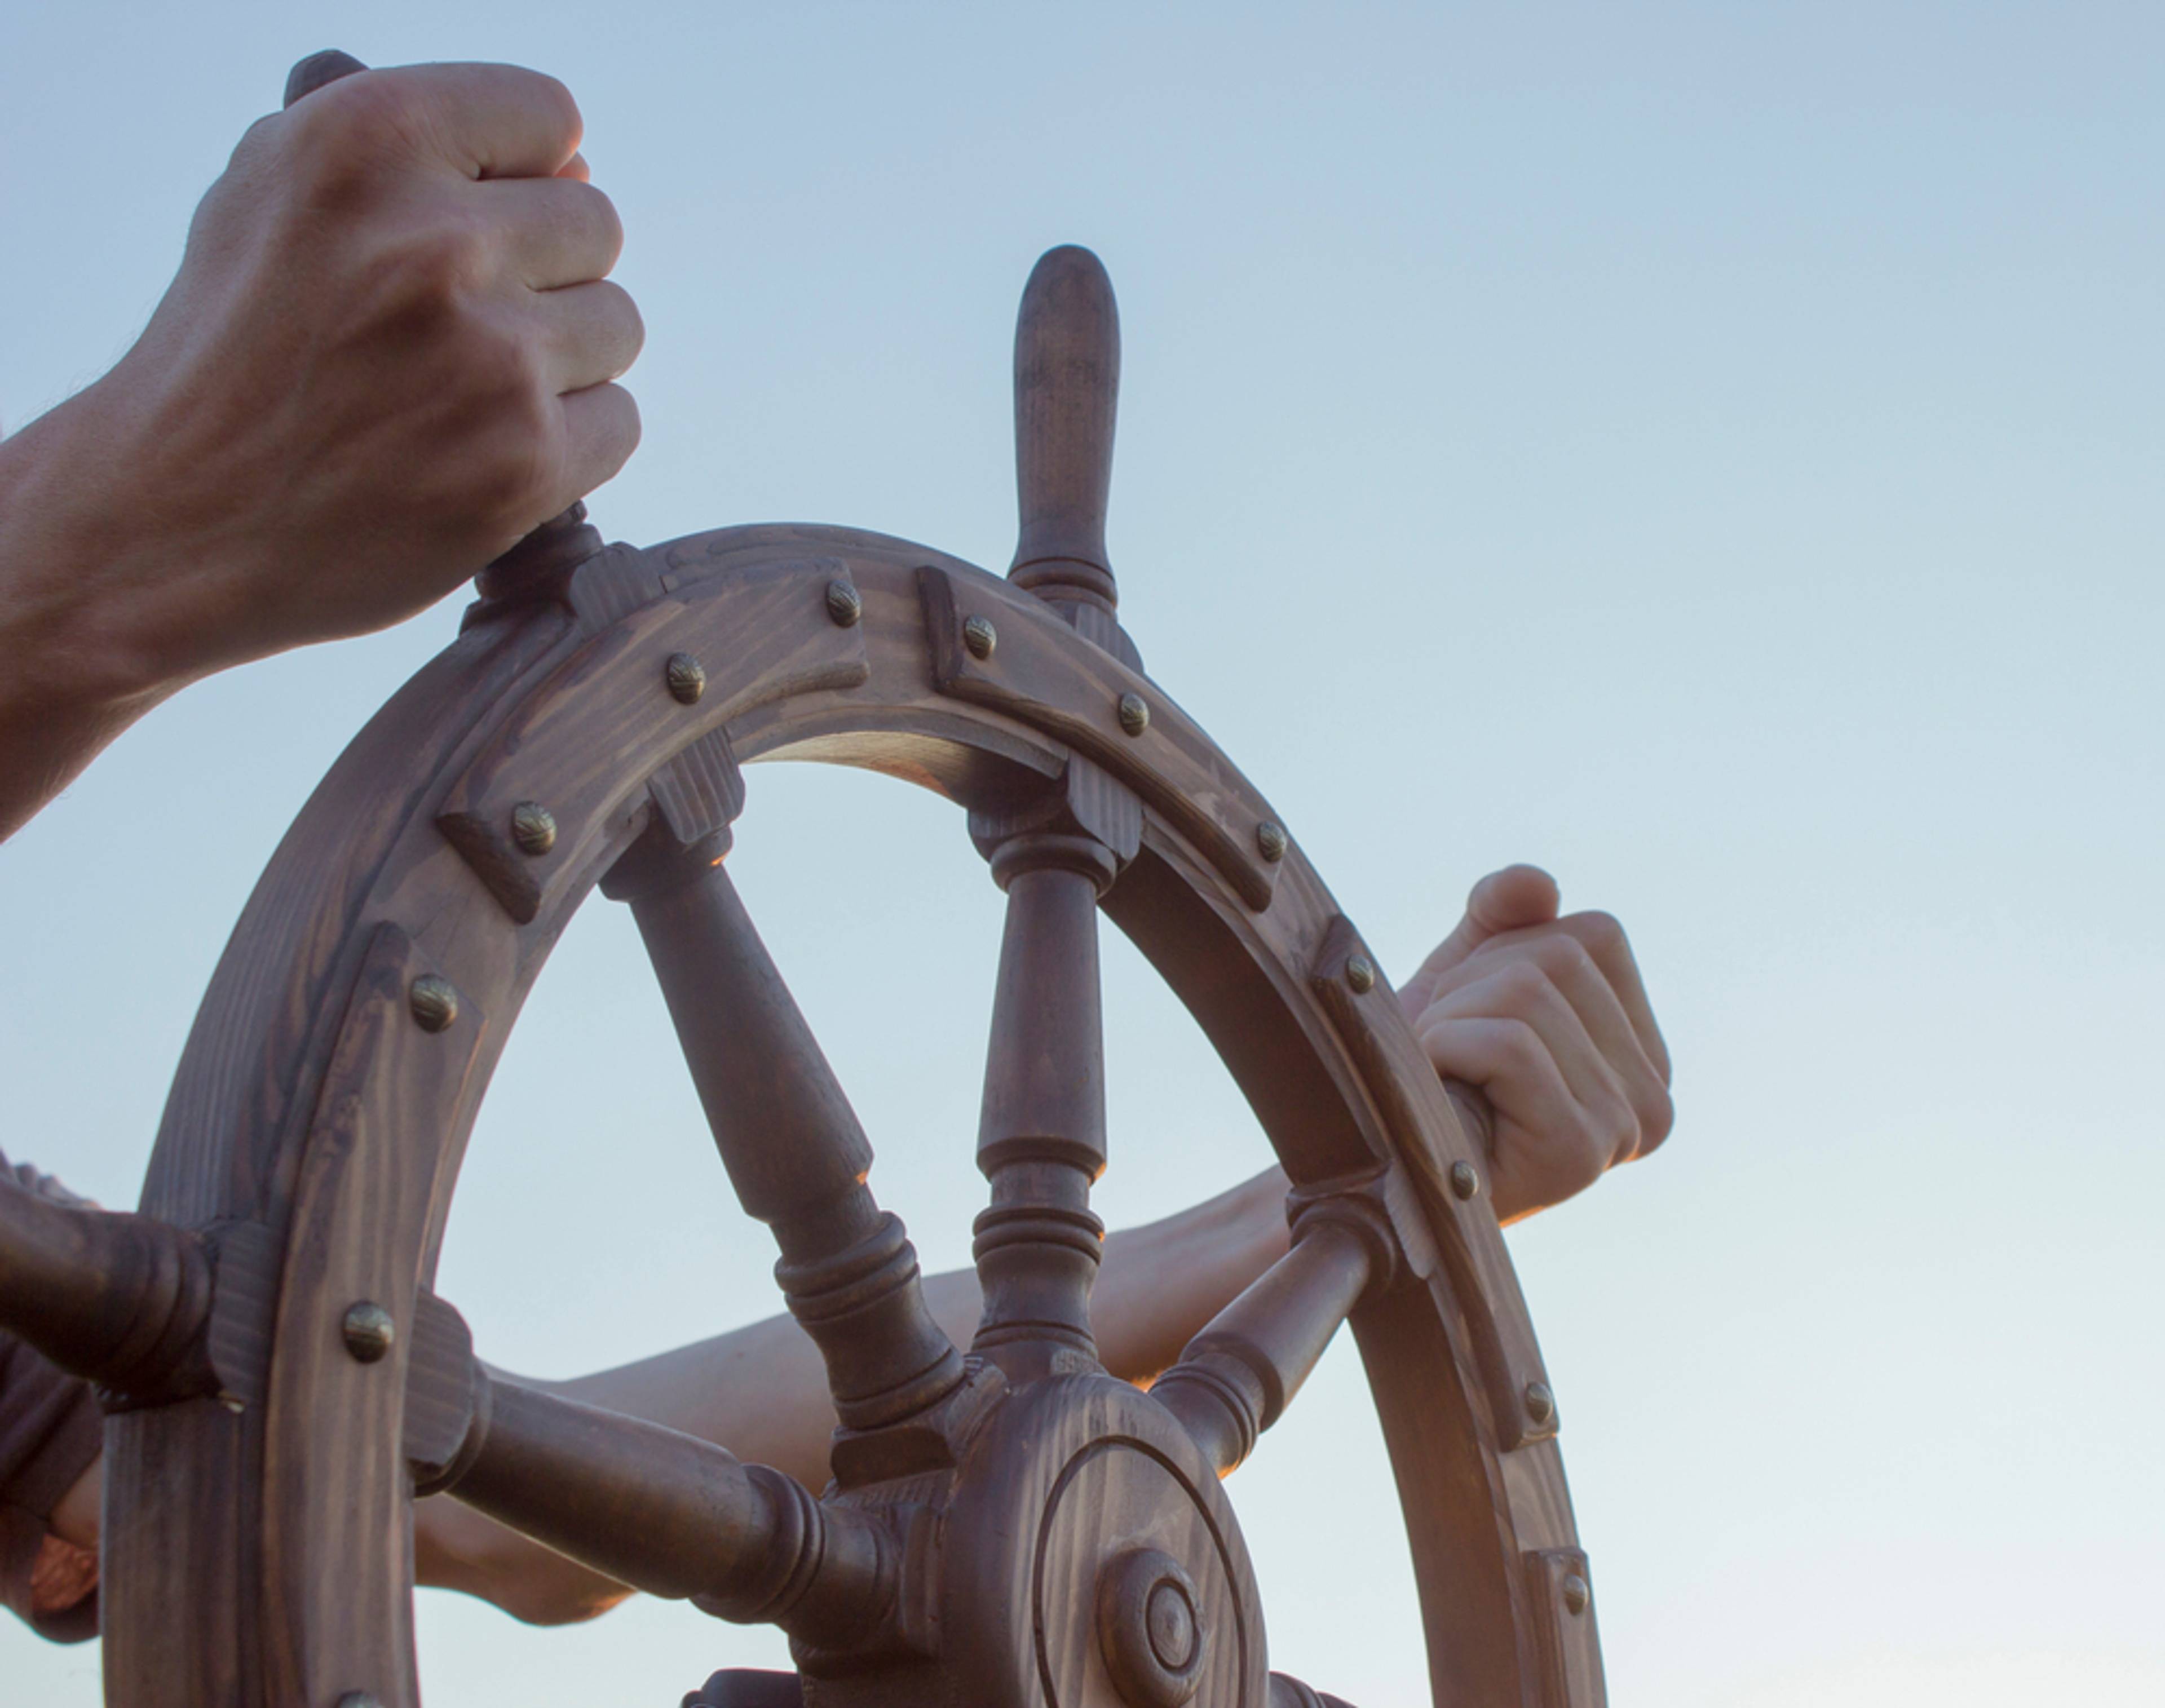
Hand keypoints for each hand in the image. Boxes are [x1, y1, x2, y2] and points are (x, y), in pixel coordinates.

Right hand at [0, 61, 641, 728]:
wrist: (175, 523)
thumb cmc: (232, 352)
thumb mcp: (276, 198)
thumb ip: (417, 156)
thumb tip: (578, 164)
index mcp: (364, 141)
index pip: (546, 114)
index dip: (524, 172)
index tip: (480, 222)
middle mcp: (433, 240)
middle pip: (595, 226)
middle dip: (540, 274)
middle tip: (453, 330)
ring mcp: (489, 357)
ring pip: (615, 325)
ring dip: (558, 361)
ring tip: (459, 396)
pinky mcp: (526, 462)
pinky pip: (618, 421)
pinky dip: (566, 444)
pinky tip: (480, 455)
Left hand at [1397, 865, 1671, 1222]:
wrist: (1377, 1172)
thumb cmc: (1426, 1079)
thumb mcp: (1467, 977)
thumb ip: (1505, 917)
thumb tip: (1537, 882)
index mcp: (1644, 1053)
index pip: (1594, 935)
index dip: (1507, 956)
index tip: (1476, 1024)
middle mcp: (1653, 1096)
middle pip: (1559, 956)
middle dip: (1472, 988)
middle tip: (1449, 1058)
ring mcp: (1624, 1128)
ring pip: (1527, 990)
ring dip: (1452, 1020)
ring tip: (1444, 1079)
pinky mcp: (1580, 1153)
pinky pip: (1508, 1042)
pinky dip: (1448, 1050)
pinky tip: (1442, 1099)